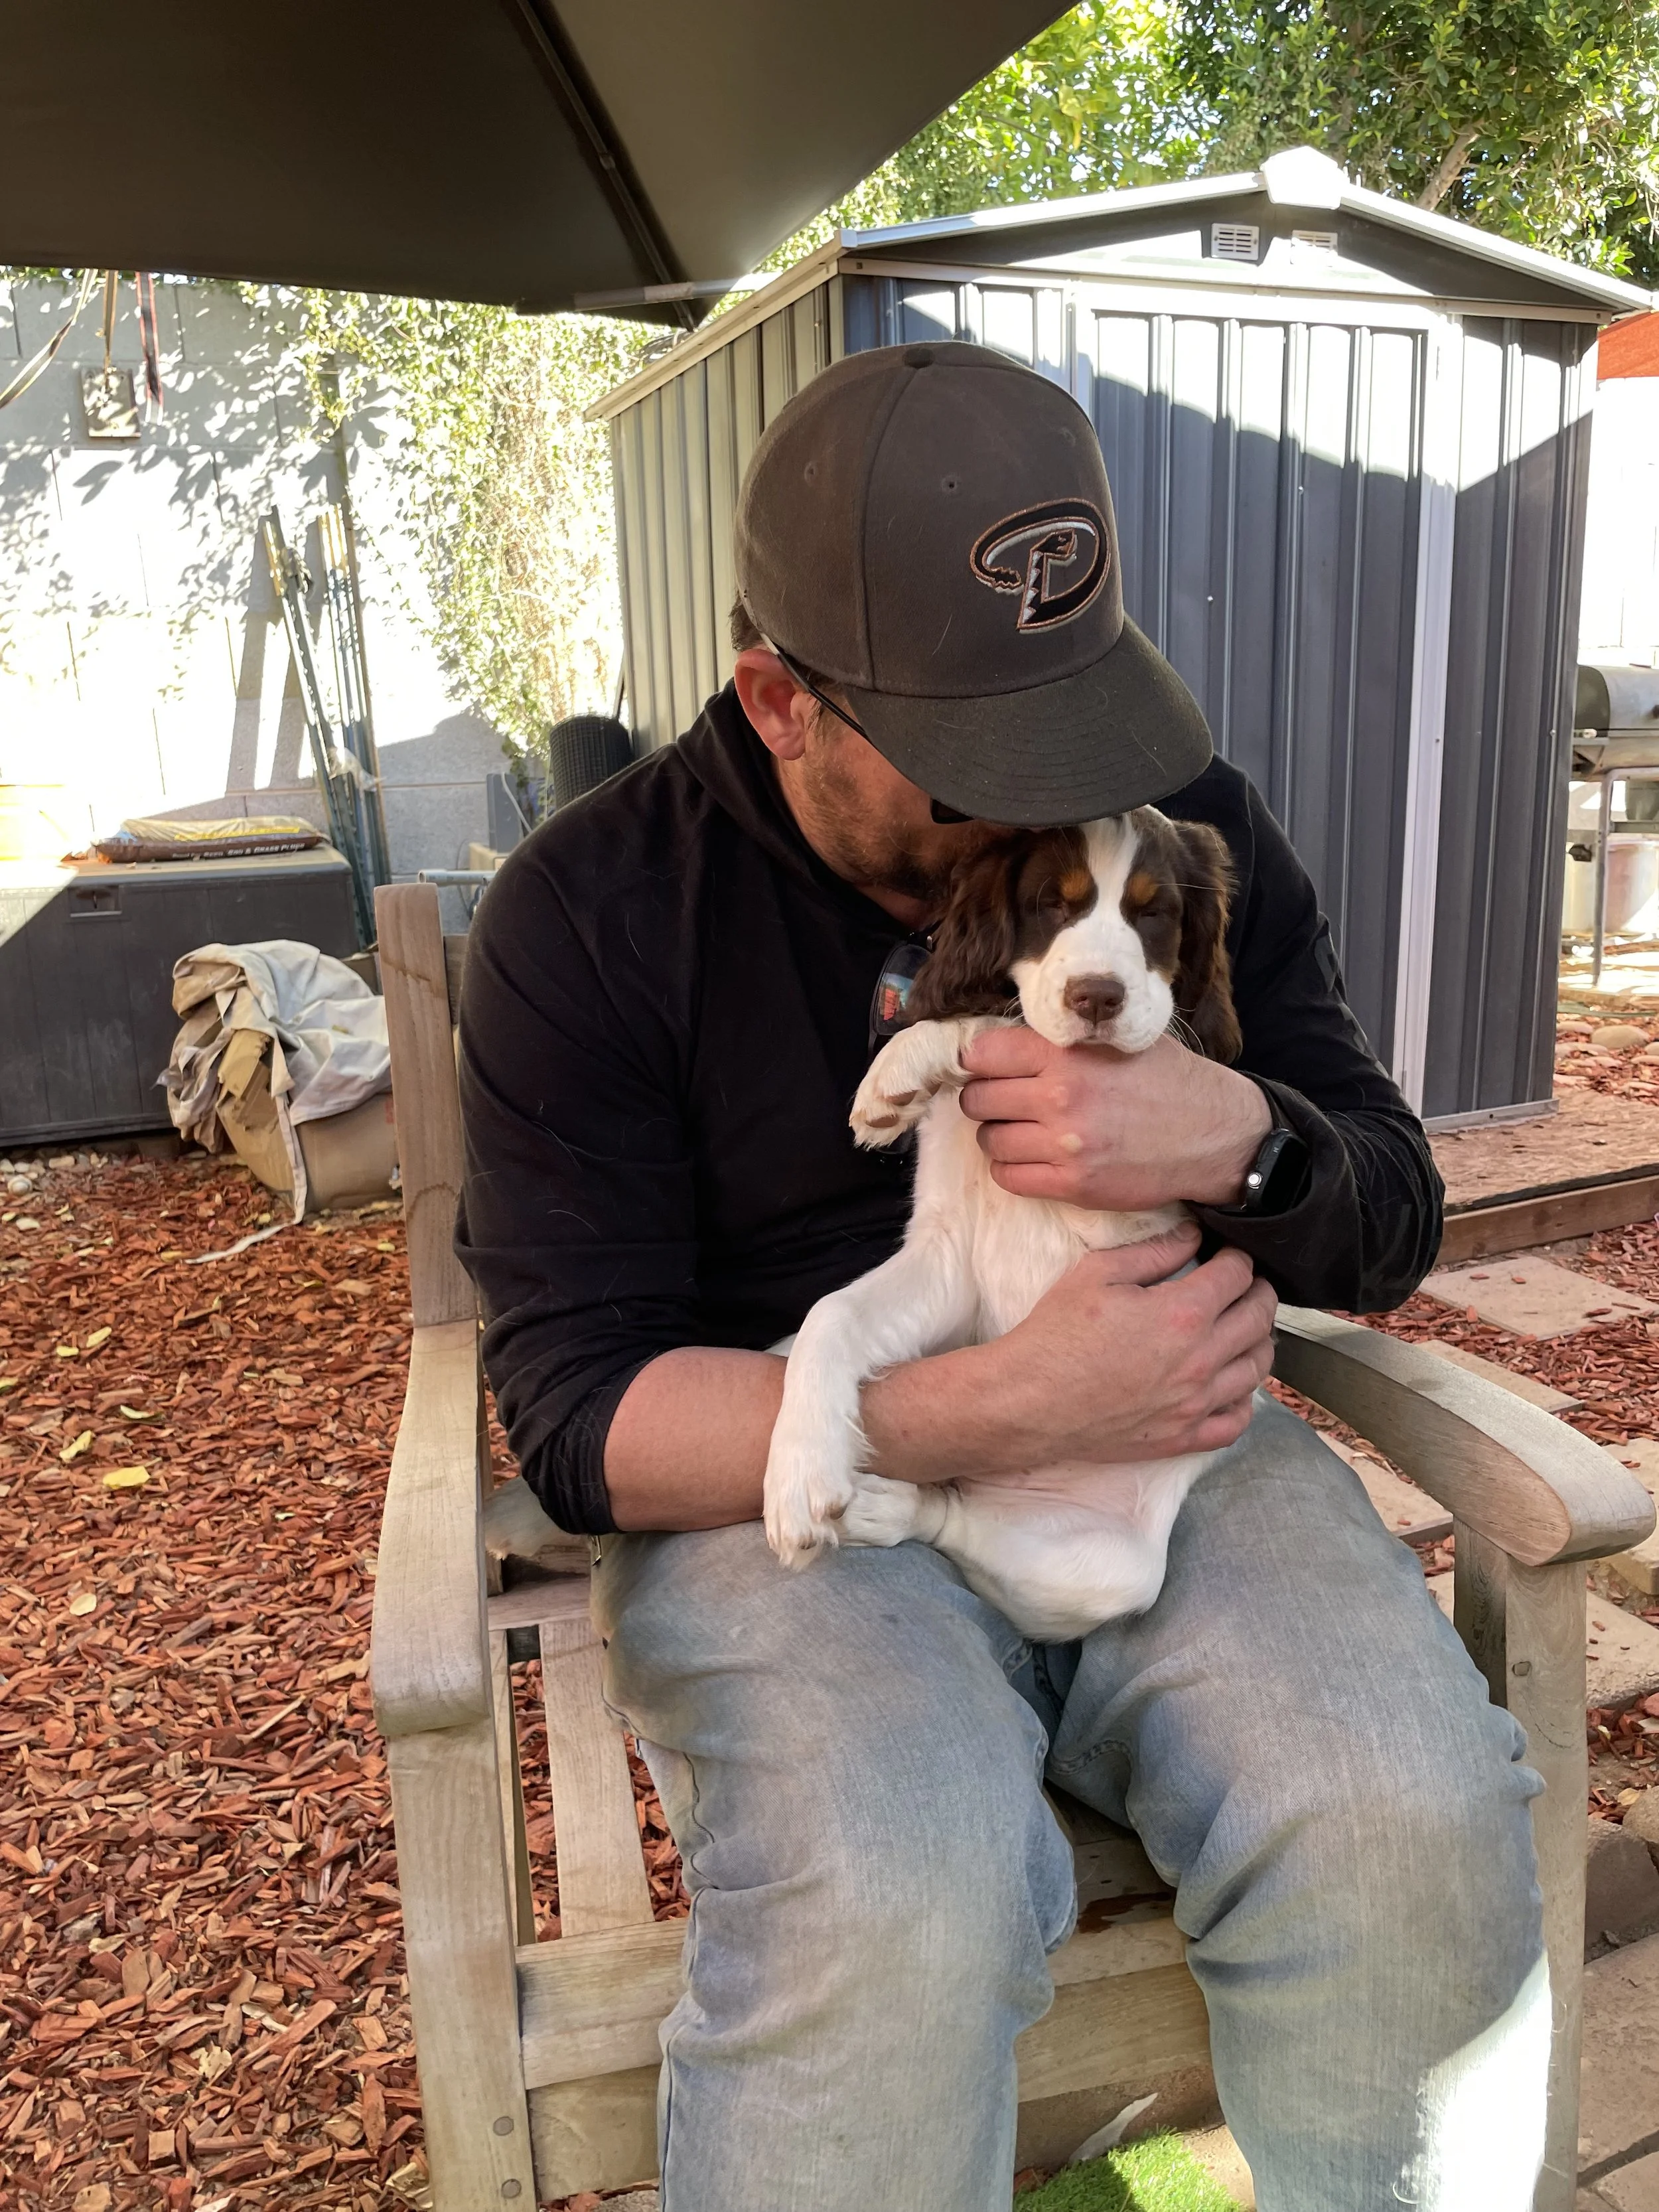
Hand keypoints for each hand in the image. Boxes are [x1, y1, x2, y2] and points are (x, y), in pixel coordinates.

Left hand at [959, 1027, 1272, 1211]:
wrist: (1213, 1134)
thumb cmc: (1168, 1079)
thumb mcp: (1119, 1038)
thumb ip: (1062, 1038)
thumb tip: (1003, 1041)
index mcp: (1067, 1052)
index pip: (983, 1053)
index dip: (977, 1061)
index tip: (985, 1067)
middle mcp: (1060, 1096)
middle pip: (978, 1099)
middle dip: (984, 1098)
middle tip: (1002, 1100)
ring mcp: (1064, 1145)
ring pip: (989, 1140)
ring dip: (997, 1135)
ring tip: (1021, 1130)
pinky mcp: (1072, 1185)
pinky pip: (1008, 1177)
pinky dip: (1011, 1167)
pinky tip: (1031, 1157)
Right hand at [983, 1225, 1278, 1464]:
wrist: (1028, 1401)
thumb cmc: (1056, 1335)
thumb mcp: (1097, 1273)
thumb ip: (1153, 1251)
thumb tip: (1192, 1236)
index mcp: (1183, 1313)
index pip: (1238, 1274)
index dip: (1237, 1257)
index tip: (1227, 1255)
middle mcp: (1200, 1359)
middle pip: (1259, 1317)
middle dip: (1257, 1292)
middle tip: (1244, 1284)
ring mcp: (1196, 1403)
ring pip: (1257, 1368)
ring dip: (1258, 1340)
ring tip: (1243, 1328)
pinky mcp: (1183, 1436)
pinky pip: (1236, 1420)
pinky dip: (1244, 1399)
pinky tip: (1231, 1383)